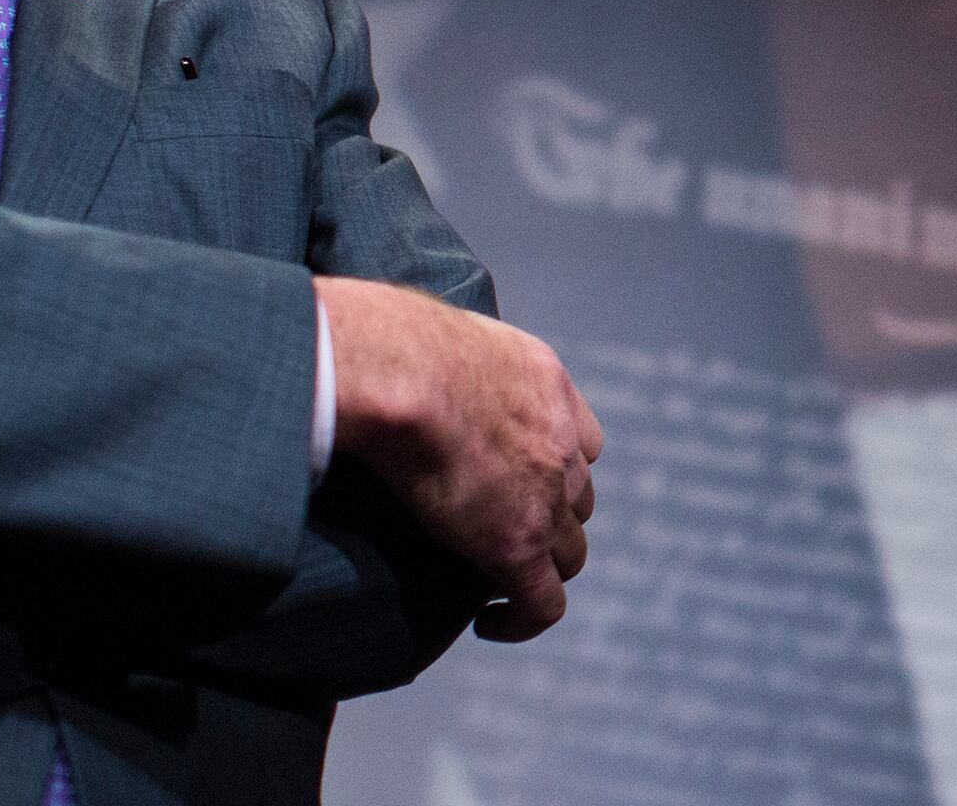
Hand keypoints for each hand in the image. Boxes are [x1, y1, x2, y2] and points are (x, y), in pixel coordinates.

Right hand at [316, 277, 603, 641]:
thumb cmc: (394, 342)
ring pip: (568, 551)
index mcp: (547, 384)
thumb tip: (379, 353)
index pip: (577, 439)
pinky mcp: (518, 544)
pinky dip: (524, 619)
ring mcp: (545, 496)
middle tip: (496, 535)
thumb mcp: (434, 331)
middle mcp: (560, 441)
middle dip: (548, 519)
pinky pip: (543, 603)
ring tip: (495, 584)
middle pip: (576, 498)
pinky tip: (490, 623)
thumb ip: (435, 354)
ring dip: (540, 568)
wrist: (404, 372)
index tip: (512, 485)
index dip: (553, 468)